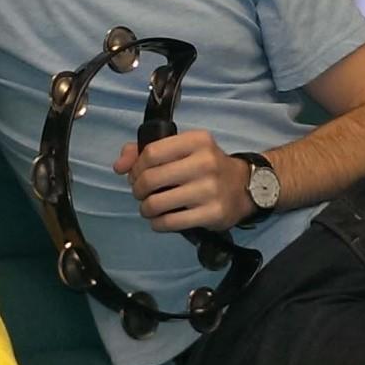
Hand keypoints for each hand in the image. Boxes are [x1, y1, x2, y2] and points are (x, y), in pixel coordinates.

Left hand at [112, 129, 253, 231]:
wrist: (246, 186)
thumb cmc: (205, 165)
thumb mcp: (181, 148)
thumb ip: (145, 151)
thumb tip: (118, 166)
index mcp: (196, 141)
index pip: (151, 152)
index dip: (136, 167)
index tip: (135, 175)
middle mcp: (205, 162)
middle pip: (151, 178)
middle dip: (138, 189)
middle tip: (140, 193)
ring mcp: (210, 189)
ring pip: (157, 203)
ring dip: (145, 208)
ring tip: (148, 208)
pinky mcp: (213, 214)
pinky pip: (171, 222)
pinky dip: (158, 224)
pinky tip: (159, 220)